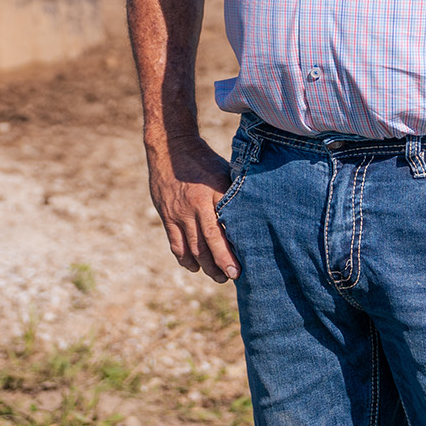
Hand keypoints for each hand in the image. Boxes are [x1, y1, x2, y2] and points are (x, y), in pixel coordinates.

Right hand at [147, 134, 238, 281]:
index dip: (232, 250)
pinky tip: (195, 266)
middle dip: (221, 264)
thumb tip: (258, 214)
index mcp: (215, 192)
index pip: (224, 228)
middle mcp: (196, 205)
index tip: (242, 266)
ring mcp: (179, 212)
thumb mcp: (224, 172)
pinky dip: (185, 259)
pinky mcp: (167, 216)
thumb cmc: (205, 160)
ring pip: (192, 248)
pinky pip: (176, 244)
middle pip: (208, 242)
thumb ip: (235, 194)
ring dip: (206, 266)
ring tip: (218, 277)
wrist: (171, 148)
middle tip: (233, 277)